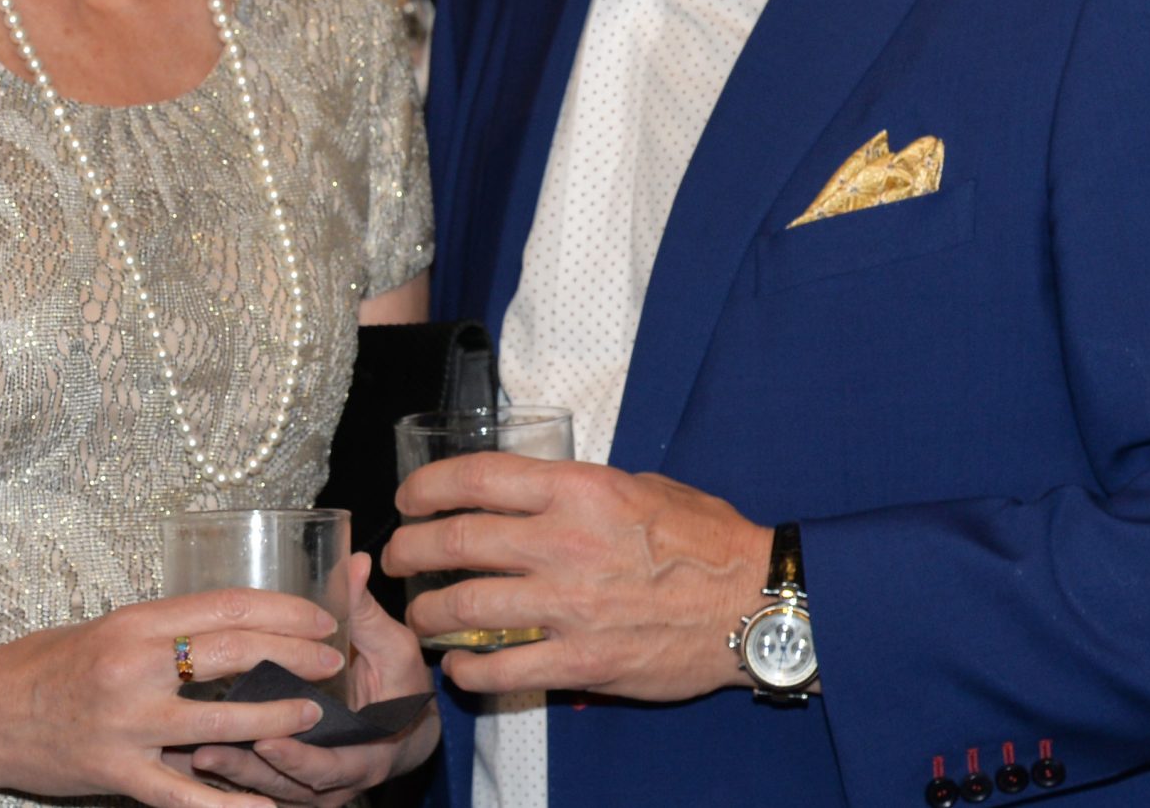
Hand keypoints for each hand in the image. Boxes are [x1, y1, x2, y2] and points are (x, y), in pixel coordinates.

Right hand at [0, 587, 343, 807]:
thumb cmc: (38, 665)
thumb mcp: (103, 629)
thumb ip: (160, 632)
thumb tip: (225, 629)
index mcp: (133, 622)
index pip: (226, 606)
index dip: (281, 611)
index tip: (320, 615)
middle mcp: (134, 667)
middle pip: (233, 654)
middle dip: (293, 655)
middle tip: (334, 658)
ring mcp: (127, 724)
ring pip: (221, 723)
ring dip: (276, 718)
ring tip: (314, 714)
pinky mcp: (116, 773)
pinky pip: (184, 795)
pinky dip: (228, 804)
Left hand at [187, 553, 441, 803]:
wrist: (407, 732)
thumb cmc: (401, 686)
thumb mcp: (393, 649)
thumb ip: (367, 613)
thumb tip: (356, 563)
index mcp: (368, 753)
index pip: (329, 766)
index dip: (297, 756)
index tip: (265, 738)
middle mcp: (339, 782)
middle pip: (288, 786)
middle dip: (248, 770)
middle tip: (207, 752)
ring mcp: (315, 790)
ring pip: (269, 790)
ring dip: (232, 776)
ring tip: (194, 756)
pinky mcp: (296, 787)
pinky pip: (261, 790)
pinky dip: (232, 780)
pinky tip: (197, 763)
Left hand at [382, 454, 771, 702]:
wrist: (752, 602)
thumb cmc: (704, 539)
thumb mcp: (640, 486)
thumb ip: (580, 489)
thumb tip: (533, 490)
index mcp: (578, 491)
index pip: (476, 478)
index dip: (426, 488)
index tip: (408, 498)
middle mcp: (565, 544)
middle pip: (455, 543)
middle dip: (409, 550)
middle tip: (396, 558)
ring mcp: (570, 606)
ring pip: (465, 607)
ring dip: (427, 612)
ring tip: (419, 615)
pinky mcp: (583, 661)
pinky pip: (502, 669)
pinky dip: (468, 670)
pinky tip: (460, 666)